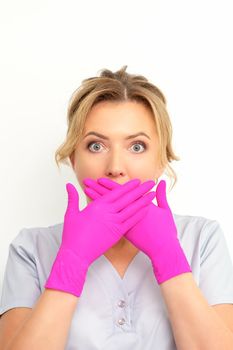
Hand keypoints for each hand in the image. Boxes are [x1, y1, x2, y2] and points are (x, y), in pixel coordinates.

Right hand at [45, 179, 155, 296]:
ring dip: (143, 201)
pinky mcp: (117, 233)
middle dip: (140, 190)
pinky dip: (139, 215)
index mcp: (97, 206)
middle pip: (127, 198)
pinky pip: (131, 222)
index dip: (128, 186)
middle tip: (150, 183)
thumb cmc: (72, 235)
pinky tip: (146, 210)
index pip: (116, 193)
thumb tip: (68, 185)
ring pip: (132, 209)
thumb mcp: (71, 214)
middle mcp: (108, 213)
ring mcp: (114, 223)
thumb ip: (72, 198)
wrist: (76, 254)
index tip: (137, 181)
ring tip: (152, 194)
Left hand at [83, 177, 191, 284]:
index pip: (120, 192)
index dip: (109, 185)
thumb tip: (161, 183)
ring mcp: (125, 224)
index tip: (99, 179)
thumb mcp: (165, 210)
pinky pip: (108, 223)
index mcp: (138, 205)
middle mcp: (129, 213)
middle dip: (97, 189)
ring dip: (96, 201)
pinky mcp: (123, 233)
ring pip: (106, 210)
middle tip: (87, 182)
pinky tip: (92, 212)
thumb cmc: (166, 230)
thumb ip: (162, 196)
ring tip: (86, 193)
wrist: (163, 249)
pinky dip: (100, 217)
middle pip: (109, 199)